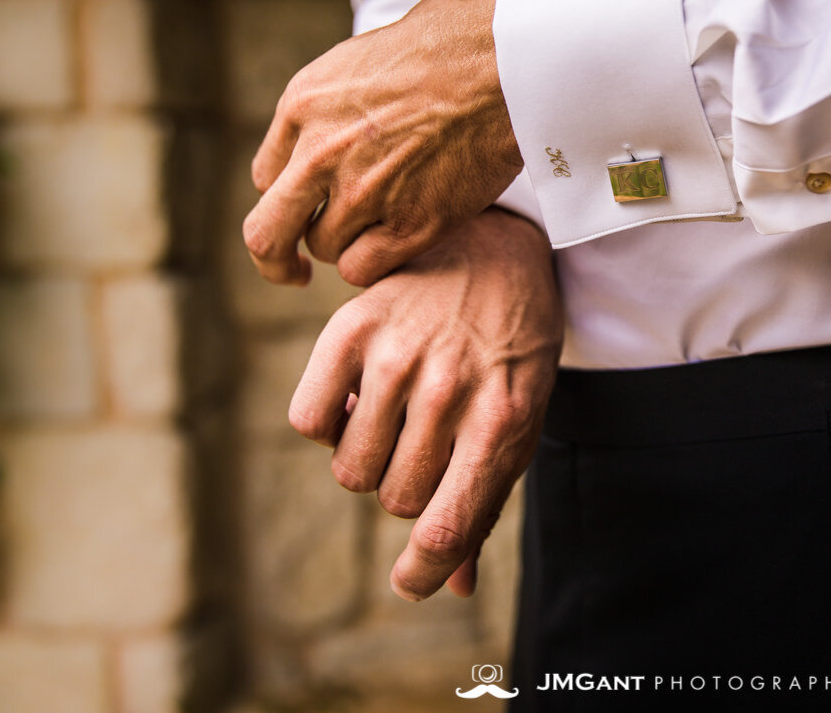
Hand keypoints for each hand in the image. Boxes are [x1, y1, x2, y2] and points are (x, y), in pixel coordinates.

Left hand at [244, 0, 522, 288]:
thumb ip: (336, 101)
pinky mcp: (409, 224)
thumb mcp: (364, 56)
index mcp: (303, 105)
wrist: (505, 63)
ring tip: (384, 224)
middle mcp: (320, 153)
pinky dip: (374, 262)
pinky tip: (397, 243)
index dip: (291, 195)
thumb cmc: (452, 42)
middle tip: (290, 271)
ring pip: (323, 248)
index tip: (314, 202)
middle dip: (275, 256)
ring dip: (346, 244)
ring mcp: (363, 193)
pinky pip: (362, 268)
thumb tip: (343, 119)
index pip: (268, 176)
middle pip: (267, 231)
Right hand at [289, 207, 562, 599]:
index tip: (409, 582)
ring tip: (396, 417)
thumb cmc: (514, 346)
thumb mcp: (521, 418)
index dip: (422, 571)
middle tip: (427, 444)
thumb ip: (484, 498)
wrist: (498, 246)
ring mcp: (397, 355)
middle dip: (408, 487)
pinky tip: (360, 398)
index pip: (446, 526)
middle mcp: (449, 390)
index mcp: (502, 420)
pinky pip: (310, 420)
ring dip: (369, 458)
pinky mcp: (353, 327)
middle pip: (395, 499)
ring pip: (351, 469)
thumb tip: (451, 584)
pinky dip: (328, 422)